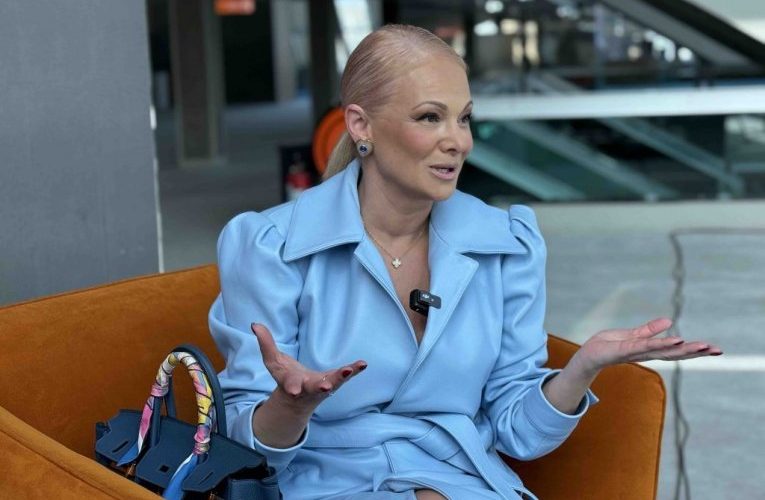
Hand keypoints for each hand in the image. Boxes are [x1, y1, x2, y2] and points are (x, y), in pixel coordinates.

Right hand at [251, 323, 366, 412]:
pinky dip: (354, 370)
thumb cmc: (285, 377)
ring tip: (350, 369)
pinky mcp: (335, 380)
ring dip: (342, 377)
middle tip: (327, 386)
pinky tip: (363, 363)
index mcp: (293, 384)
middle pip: (315, 388)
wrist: (300, 399)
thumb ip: (266, 343)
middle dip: (321, 387)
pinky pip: (346, 375)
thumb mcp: (273, 362)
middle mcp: (310, 387)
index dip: (292, 387)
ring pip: (334, 383)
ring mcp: (325, 385)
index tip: (293, 391)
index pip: (291, 385)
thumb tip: (255, 324)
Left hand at [574, 317, 722, 375]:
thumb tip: (669, 321)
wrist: (586, 356)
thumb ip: (648, 330)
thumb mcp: (630, 336)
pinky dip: (660, 343)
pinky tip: (675, 339)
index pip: (676, 350)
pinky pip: (645, 346)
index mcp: (650, 350)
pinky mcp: (624, 350)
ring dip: (683, 348)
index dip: (694, 349)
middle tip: (717, 350)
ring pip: (663, 351)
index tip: (715, 349)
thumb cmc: (606, 346)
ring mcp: (636, 353)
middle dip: (696, 352)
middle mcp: (646, 354)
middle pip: (675, 353)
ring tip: (701, 345)